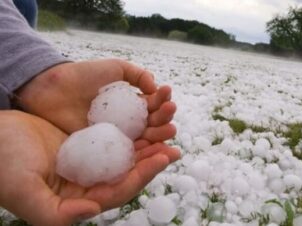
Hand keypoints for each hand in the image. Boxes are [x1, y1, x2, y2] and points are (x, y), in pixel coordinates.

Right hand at [0, 111, 179, 225]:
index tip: (164, 157)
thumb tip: (94, 210)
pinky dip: (132, 127)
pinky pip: (116, 135)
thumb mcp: (24, 191)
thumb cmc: (3, 166)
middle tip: (174, 142)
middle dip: (154, 157)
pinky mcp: (88, 142)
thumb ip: (55, 212)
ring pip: (127, 153)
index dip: (144, 175)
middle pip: (130, 171)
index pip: (121, 190)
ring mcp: (91, 161)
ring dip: (148, 140)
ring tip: (168, 123)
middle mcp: (90, 181)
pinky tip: (145, 114)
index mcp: (81, 198)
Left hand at [16, 59, 176, 141]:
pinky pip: (127, 151)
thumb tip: (155, 86)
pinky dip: (143, 151)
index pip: (153, 104)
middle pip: (153, 123)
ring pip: (145, 138)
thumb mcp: (115, 68)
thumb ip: (137, 74)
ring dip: (161, 134)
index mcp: (131, 103)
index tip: (166, 93)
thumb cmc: (83, 76)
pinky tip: (153, 146)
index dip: (162, 99)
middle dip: (165, 117)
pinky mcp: (106, 148)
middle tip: (169, 111)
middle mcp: (128, 121)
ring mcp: (118, 136)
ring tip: (170, 128)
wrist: (53, 89)